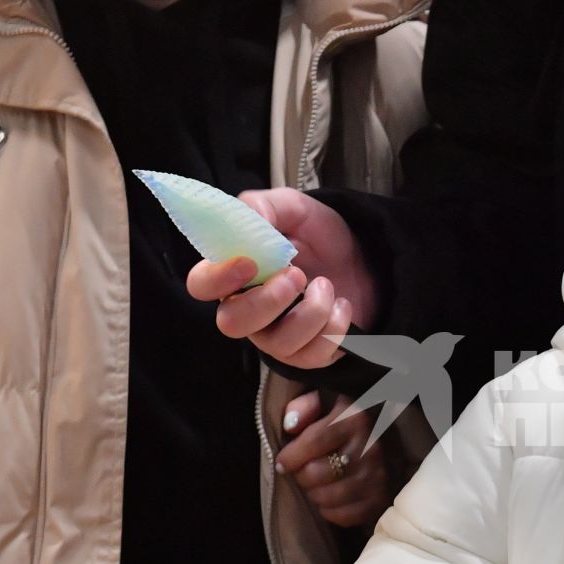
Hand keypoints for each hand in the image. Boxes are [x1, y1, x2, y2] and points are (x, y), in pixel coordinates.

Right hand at [185, 189, 377, 369]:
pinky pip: (313, 356)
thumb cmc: (318, 238)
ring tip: (326, 285)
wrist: (362, 259)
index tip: (249, 263)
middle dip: (267, 301)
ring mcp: (276, 335)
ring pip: (277, 344)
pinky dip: (334, 328)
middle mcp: (248, 308)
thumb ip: (265, 207)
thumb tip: (251, 219)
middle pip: (231, 324)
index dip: (218, 278)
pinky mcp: (307, 352)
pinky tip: (341, 305)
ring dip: (311, 312)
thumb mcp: (294, 208)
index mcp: (235, 273)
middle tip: (297, 274)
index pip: (202, 285)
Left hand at [277, 391, 391, 527]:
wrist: (384, 441)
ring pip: (326, 497)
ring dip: (314, 493)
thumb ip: (303, 406)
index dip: (291, 455)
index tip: (282, 462)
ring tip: (316, 483)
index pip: (314, 441)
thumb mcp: (325, 403)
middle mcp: (370, 449)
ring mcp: (377, 477)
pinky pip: (341, 516)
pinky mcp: (379, 500)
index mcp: (355, 420)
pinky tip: (330, 496)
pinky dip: (329, 510)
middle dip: (301, 474)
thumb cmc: (343, 422)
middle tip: (303, 471)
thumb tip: (290, 425)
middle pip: (316, 473)